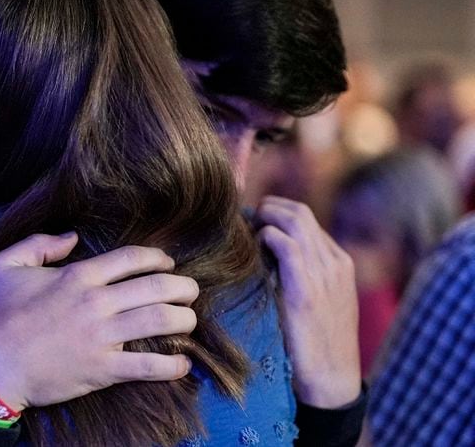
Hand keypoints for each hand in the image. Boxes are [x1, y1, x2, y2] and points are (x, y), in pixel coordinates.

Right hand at [0, 233, 197, 411]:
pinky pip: (147, 366)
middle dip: (182, 287)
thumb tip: (72, 238)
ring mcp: (102, 337)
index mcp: (78, 276)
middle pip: (156, 287)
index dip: (158, 257)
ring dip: (184, 319)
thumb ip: (38, 244)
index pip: (132, 259)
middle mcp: (97, 302)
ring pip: (159, 321)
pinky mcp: (102, 369)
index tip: (168, 262)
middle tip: (190, 291)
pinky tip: (183, 364)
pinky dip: (171, 366)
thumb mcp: (3, 265)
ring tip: (190, 320)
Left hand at [255, 195, 360, 407]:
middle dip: (270, 206)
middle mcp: (335, 263)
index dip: (279, 212)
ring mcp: (324, 274)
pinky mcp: (307, 290)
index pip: (308, 220)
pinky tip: (255, 242)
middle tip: (245, 215)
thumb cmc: (317, 344)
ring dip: (265, 216)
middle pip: (301, 213)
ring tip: (246, 224)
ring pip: (295, 222)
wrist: (332, 380)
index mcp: (340, 263)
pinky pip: (288, 246)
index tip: (256, 218)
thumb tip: (267, 257)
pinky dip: (268, 236)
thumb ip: (302, 277)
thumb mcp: (317, 302)